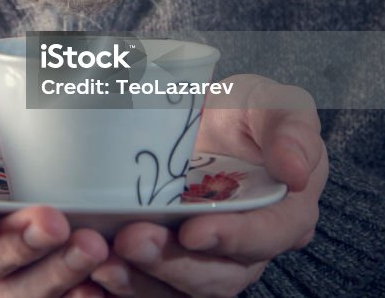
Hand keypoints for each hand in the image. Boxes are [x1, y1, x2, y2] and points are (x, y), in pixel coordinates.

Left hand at [89, 74, 328, 296]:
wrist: (205, 120)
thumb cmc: (248, 113)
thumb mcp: (277, 104)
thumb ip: (292, 131)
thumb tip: (296, 172)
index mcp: (285, 215)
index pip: (265, 237)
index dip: (231, 238)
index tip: (193, 230)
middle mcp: (248, 250)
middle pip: (216, 275)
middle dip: (172, 263)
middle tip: (130, 240)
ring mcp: (206, 261)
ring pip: (179, 290)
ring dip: (140, 281)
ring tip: (102, 262)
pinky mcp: (169, 263)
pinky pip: (148, 288)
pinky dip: (120, 289)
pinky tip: (87, 279)